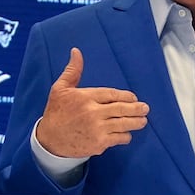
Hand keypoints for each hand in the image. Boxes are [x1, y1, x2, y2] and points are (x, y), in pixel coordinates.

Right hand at [35, 47, 149, 157]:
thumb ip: (72, 71)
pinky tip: (127, 134)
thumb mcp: (60, 88)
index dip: (126, 96)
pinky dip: (125, 136)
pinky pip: (119, 138)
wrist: (50, 140)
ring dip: (136, 122)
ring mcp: (98, 129)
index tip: (133, 98)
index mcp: (86, 97)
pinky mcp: (99, 143)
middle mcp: (93, 112)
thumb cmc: (56, 113)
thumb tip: (76, 51)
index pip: (112, 94)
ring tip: (143, 121)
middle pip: (122, 109)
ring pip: (124, 124)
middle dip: (136, 109)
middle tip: (145, 109)